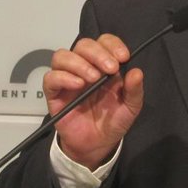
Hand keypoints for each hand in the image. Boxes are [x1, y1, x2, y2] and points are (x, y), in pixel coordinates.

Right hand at [43, 34, 143, 169]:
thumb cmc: (112, 122)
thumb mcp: (131, 107)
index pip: (104, 42)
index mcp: (104, 66)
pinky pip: (51, 78)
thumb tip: (136, 72)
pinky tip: (78, 85)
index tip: (123, 56)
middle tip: (110, 69)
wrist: (96, 146)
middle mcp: (84, 67)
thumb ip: (134, 90)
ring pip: (62, 56)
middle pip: (83, 45)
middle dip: (97, 53)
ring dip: (79, 63)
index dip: (112, 44)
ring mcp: (67, 79)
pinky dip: (63, 77)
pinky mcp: (54, 94)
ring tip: (93, 79)